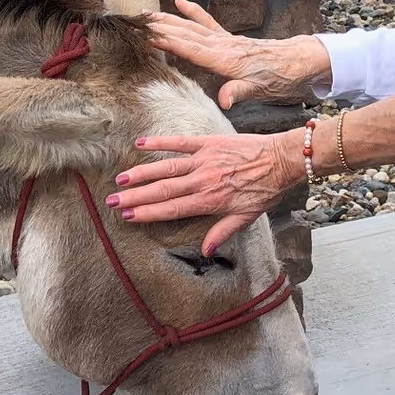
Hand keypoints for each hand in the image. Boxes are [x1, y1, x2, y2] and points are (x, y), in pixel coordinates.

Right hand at [107, 132, 298, 254]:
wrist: (282, 160)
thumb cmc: (265, 190)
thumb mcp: (247, 217)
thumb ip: (222, 232)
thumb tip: (205, 251)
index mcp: (210, 201)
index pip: (172, 209)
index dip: (147, 213)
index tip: (127, 217)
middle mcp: (203, 181)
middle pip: (163, 190)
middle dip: (135, 197)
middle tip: (113, 201)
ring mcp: (204, 160)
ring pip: (166, 168)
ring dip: (142, 174)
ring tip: (121, 180)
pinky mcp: (209, 143)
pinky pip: (180, 142)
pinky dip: (160, 142)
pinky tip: (140, 144)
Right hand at [147, 0, 332, 108]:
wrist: (298, 61)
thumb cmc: (279, 77)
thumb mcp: (261, 90)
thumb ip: (240, 92)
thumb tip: (225, 102)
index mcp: (226, 59)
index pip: (192, 48)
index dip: (170, 42)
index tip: (148, 36)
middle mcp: (222, 46)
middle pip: (186, 33)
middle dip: (161, 27)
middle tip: (137, 22)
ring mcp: (225, 40)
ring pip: (192, 27)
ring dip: (169, 20)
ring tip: (147, 14)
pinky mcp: (230, 39)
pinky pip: (207, 23)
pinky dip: (193, 12)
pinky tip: (180, 1)